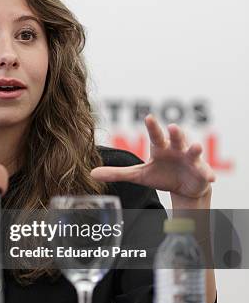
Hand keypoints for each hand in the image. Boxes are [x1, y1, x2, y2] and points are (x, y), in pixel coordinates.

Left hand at [90, 114, 214, 203]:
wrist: (184, 185)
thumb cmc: (161, 174)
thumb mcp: (138, 175)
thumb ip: (117, 173)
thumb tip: (92, 173)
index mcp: (160, 147)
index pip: (155, 135)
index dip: (152, 126)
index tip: (148, 117)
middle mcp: (176, 149)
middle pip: (176, 138)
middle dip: (176, 133)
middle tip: (173, 127)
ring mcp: (190, 159)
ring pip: (193, 151)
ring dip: (194, 148)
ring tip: (196, 147)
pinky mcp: (201, 171)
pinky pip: (205, 172)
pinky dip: (207, 173)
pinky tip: (210, 177)